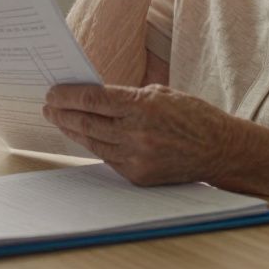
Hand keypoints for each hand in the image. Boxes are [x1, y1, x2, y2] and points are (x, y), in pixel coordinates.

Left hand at [43, 83, 238, 185]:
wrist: (219, 150)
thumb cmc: (192, 116)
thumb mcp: (161, 93)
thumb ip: (128, 96)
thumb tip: (94, 97)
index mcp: (143, 106)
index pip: (94, 99)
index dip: (69, 95)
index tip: (53, 92)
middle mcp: (137, 133)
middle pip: (88, 122)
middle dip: (63, 113)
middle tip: (48, 106)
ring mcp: (137, 157)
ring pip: (93, 143)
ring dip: (73, 131)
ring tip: (60, 121)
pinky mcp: (138, 176)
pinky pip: (108, 158)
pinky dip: (95, 146)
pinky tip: (84, 137)